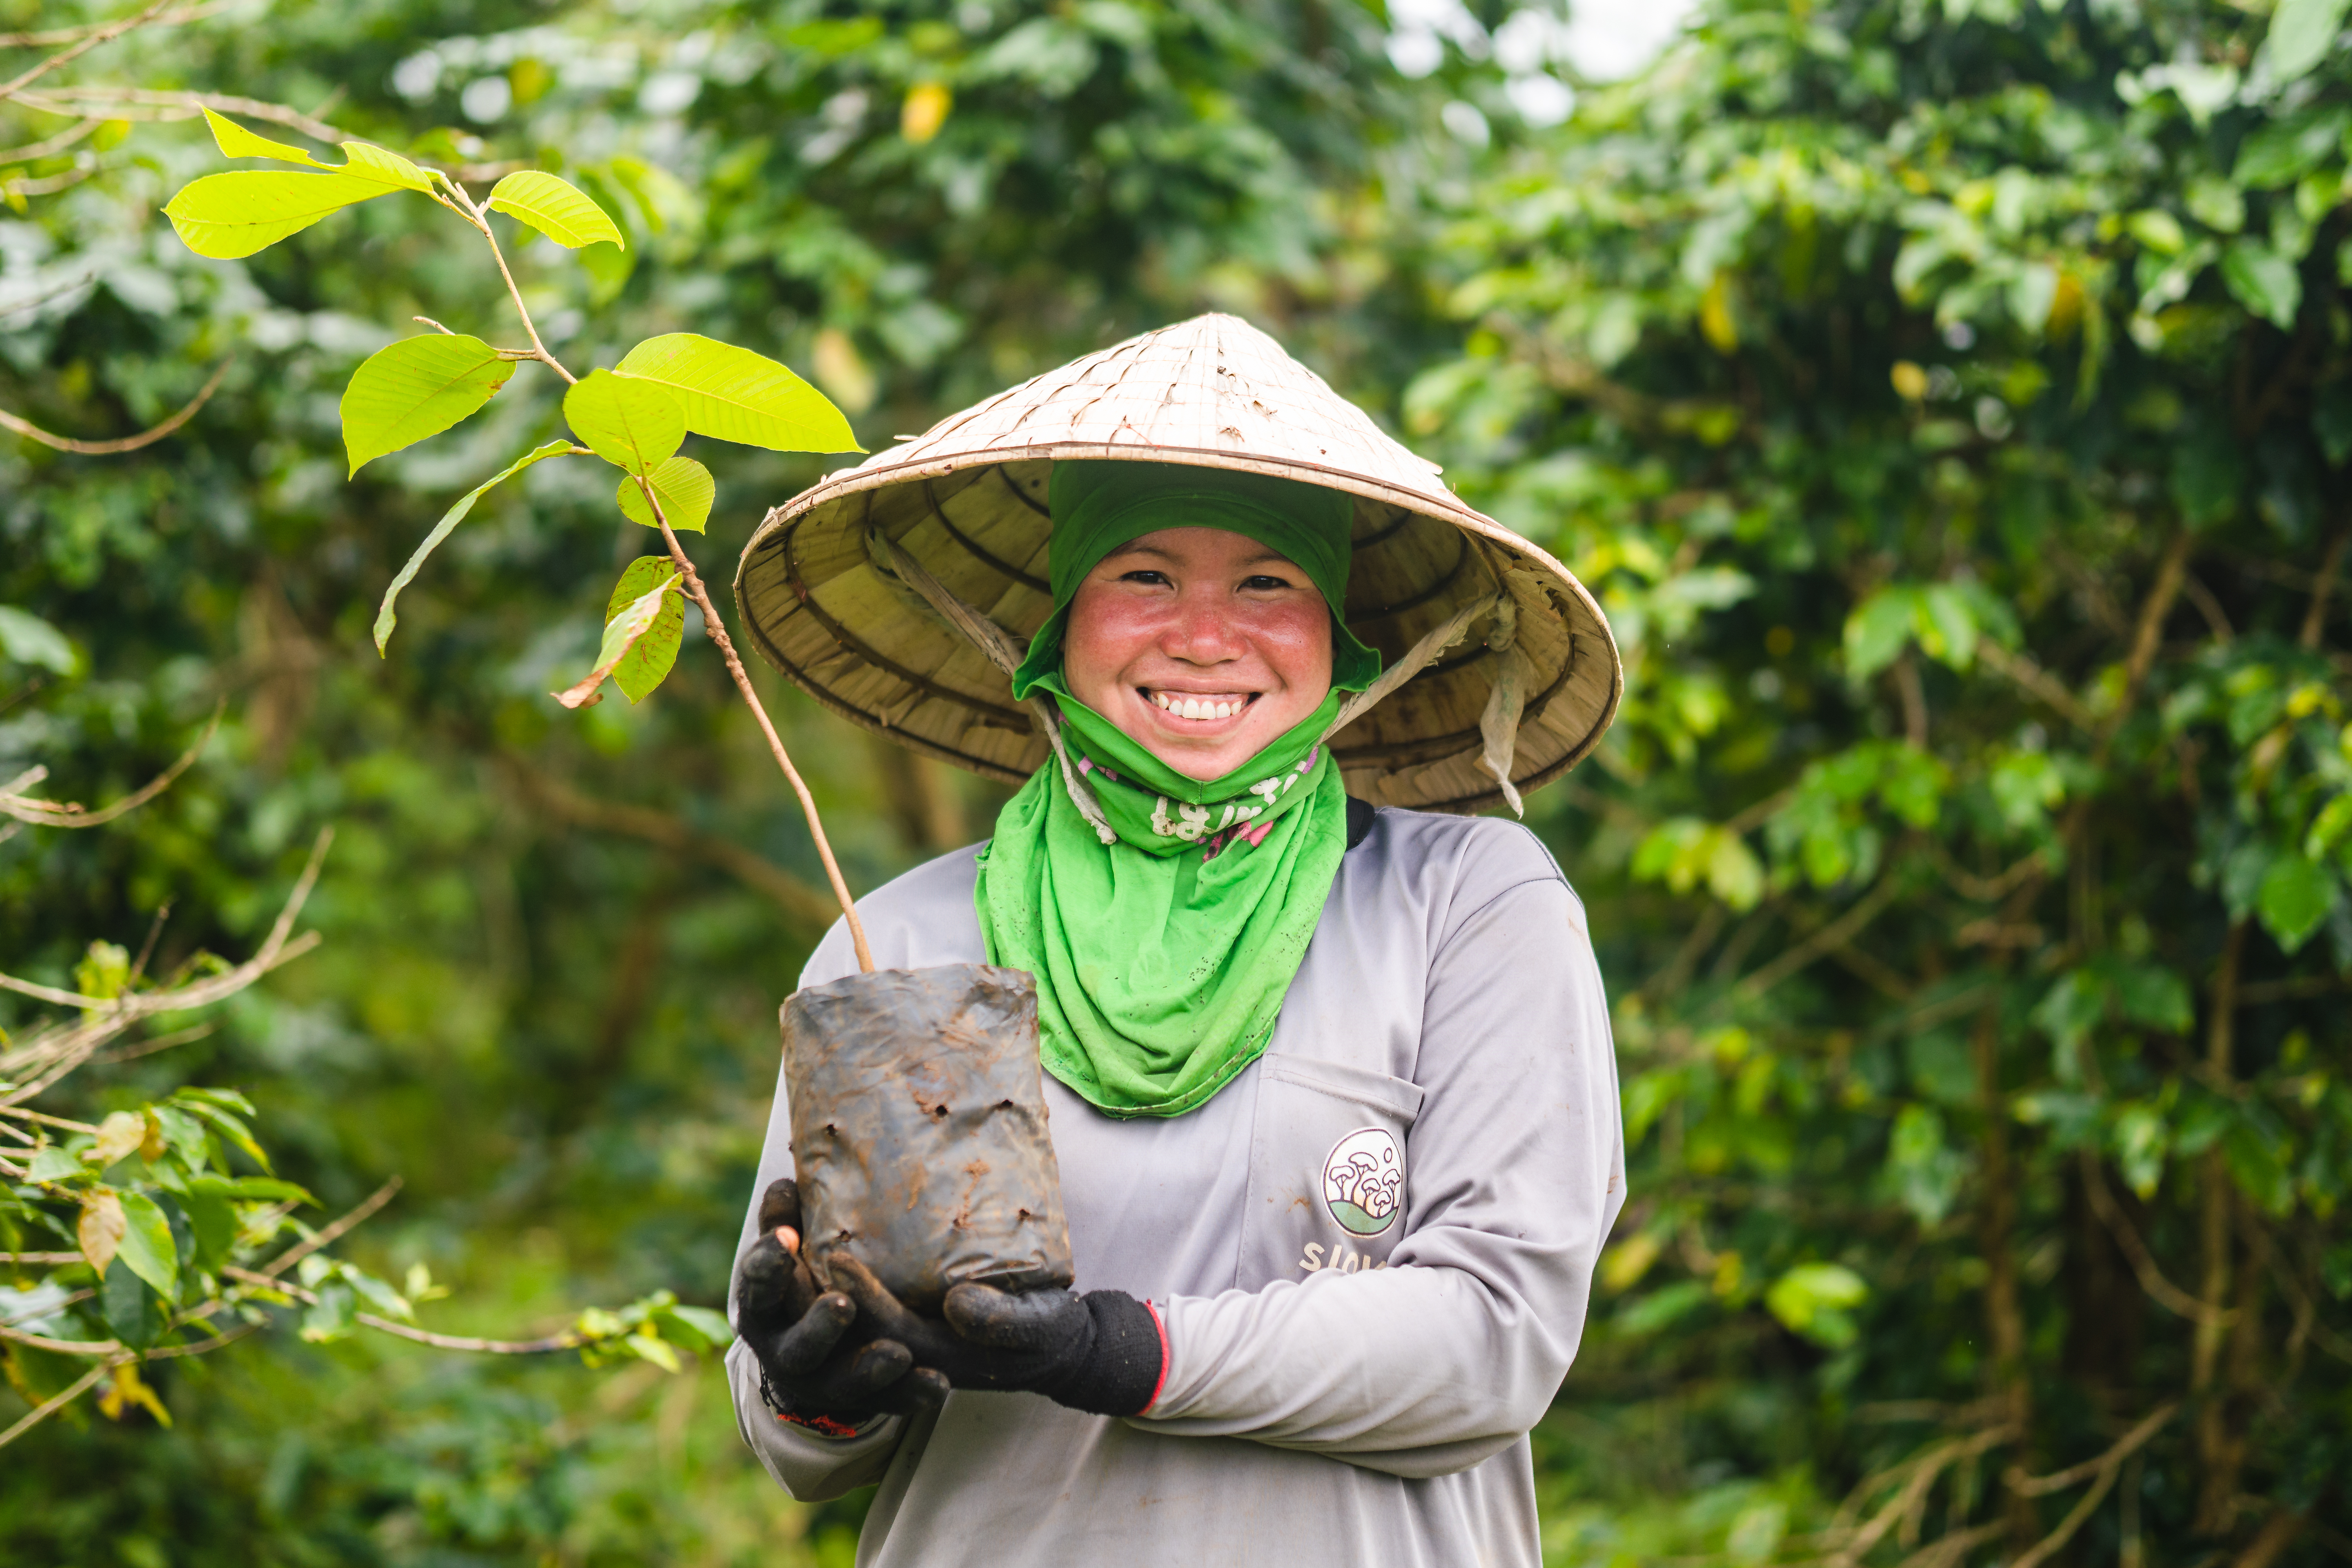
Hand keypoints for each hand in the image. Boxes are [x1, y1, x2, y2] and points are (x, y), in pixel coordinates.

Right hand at [733, 1178, 948, 1432]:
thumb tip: (786, 1180)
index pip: (758, 1287)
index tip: (786, 1237)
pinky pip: (890, 1403)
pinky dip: (913, 1394)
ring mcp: (825, 1382)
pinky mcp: (864, 1402)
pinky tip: (938, 1385)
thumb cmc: (802, 1280)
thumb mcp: (788, 1254)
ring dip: (871, 1369)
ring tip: (899, 1353)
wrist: (813, 1353)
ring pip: (844, 1383)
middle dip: (819, 1328)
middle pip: (798, 1348)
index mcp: (765, 1309)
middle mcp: (787, 1352)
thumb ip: (785, 1223)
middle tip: (842, 1305)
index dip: (769, 1265)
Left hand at [825, 1253, 1164, 1417]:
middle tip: (799, 1236)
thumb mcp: (1040, 1326)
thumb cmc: (1050, 1332)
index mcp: (941, 1357)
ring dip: (821, 1281)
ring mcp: (909, 1337)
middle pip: (855, 1323)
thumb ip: (1004, 1321)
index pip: (887, 1330)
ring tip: (798, 1230)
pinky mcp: (912, 1318)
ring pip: (852, 1313)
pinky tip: (829, 1230)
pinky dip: (843, 1273)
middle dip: (824, 1287)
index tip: (837, 1256)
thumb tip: (955, 1304)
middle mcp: (913, 1351)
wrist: (1056, 1344)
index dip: (861, 1295)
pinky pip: (868, 1297)